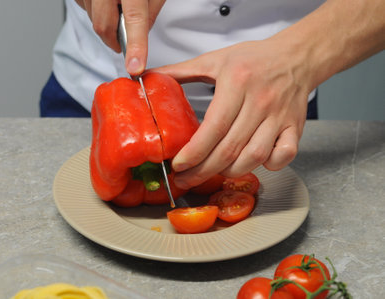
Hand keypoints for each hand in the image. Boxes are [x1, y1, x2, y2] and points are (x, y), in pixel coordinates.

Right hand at [76, 0, 165, 75]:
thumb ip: (150, 11)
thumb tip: (139, 37)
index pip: (134, 19)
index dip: (135, 46)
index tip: (135, 67)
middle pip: (103, 26)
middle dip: (115, 42)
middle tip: (126, 47)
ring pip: (93, 18)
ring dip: (106, 23)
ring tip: (118, 6)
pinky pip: (83, 7)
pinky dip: (95, 10)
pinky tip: (105, 0)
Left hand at [152, 36, 311, 188]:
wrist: (296, 56)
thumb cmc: (254, 59)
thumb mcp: (215, 59)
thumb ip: (181, 71)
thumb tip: (149, 77)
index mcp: (237, 83)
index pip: (214, 127)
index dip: (194, 152)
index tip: (178, 165)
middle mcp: (260, 101)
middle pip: (230, 148)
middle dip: (203, 171)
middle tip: (186, 179)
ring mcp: (280, 117)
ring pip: (255, 156)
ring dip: (230, 171)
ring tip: (212, 172)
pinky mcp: (295, 127)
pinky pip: (285, 155)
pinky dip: (270, 166)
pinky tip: (252, 163)